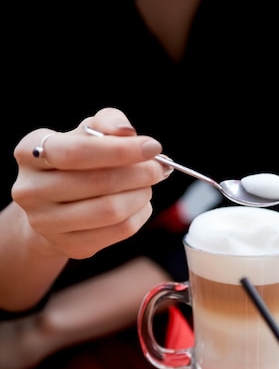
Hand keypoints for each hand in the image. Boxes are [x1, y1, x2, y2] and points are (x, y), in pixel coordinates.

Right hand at [12, 107, 171, 258]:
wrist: (53, 206)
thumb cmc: (74, 163)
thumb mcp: (85, 133)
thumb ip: (106, 123)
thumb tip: (127, 132)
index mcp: (30, 152)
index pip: (78, 151)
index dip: (120, 150)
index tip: (152, 146)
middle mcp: (30, 190)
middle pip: (98, 182)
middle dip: (139, 173)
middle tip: (159, 168)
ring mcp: (46, 223)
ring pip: (110, 210)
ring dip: (141, 194)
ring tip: (148, 185)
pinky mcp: (69, 245)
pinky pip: (118, 231)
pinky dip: (139, 215)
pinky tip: (140, 203)